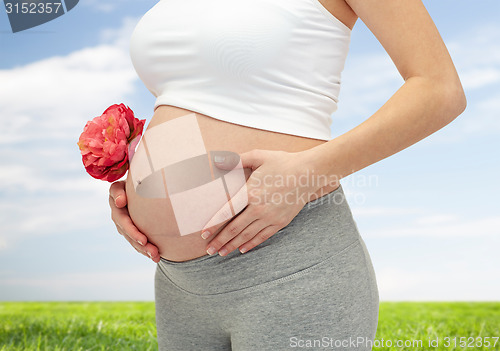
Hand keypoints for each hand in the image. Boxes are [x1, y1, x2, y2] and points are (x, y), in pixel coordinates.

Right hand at [109, 181, 160, 262]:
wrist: (143, 185)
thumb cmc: (139, 179)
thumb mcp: (131, 179)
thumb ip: (122, 189)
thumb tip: (120, 201)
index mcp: (116, 199)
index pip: (120, 211)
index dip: (126, 220)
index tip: (138, 233)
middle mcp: (118, 214)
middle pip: (126, 229)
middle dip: (136, 238)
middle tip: (147, 245)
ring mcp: (124, 224)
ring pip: (132, 239)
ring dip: (143, 249)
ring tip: (155, 255)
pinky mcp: (132, 230)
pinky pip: (138, 243)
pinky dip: (146, 250)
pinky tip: (155, 256)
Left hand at [201, 149, 330, 256]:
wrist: (308, 173)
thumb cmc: (282, 162)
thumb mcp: (259, 156)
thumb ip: (236, 160)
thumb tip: (215, 160)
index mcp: (251, 192)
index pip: (227, 212)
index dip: (214, 224)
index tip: (203, 233)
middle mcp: (259, 208)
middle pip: (235, 228)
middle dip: (220, 240)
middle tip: (208, 250)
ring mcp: (270, 217)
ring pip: (247, 235)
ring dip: (232, 245)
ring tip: (221, 253)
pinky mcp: (280, 222)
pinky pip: (262, 236)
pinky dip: (251, 244)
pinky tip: (242, 249)